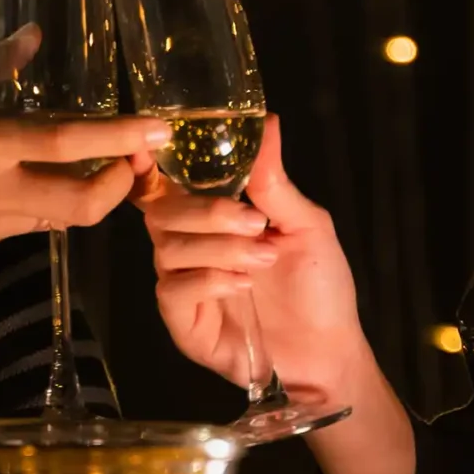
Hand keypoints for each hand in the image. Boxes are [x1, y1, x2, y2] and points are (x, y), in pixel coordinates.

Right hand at [0, 33, 166, 321]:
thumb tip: (33, 41)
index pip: (70, 141)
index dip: (124, 138)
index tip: (160, 128)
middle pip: (83, 203)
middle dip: (120, 185)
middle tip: (131, 160)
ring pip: (52, 219)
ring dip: (73, 194)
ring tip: (72, 162)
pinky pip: (11, 228)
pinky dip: (23, 206)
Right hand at [133, 118, 373, 402]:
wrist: (329, 349)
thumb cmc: (319, 285)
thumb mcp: (306, 225)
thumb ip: (274, 181)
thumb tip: (267, 123)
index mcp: (211, 218)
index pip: (163, 187)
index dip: (146, 168)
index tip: (144, 148)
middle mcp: (189, 247)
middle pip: (160, 212)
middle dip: (207, 212)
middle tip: (256, 222)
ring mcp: (183, 286)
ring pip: (167, 249)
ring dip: (219, 247)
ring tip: (264, 258)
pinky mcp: (184, 323)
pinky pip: (172, 291)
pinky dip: (208, 280)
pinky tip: (241, 285)